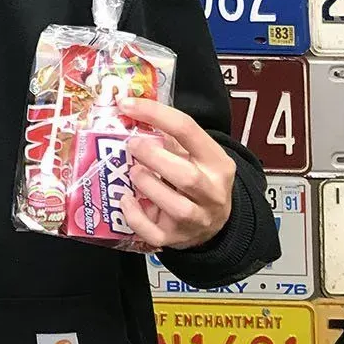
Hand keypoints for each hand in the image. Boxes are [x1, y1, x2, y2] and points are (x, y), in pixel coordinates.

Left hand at [115, 95, 234, 250]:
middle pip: (187, 176)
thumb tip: (129, 110)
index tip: (126, 104)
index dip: (155, 113)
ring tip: (133, 172)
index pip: (188, 130)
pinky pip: (155, 234)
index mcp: (217, 163)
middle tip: (132, 145)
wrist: (216, 223)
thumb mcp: (195, 155)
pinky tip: (126, 200)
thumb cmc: (197, 179)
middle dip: (153, 157)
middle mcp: (212, 193)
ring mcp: (197, 219)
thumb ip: (169, 136)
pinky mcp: (177, 239)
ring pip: (176, 207)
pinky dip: (135, 217)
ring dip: (147, 185)